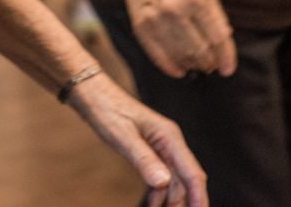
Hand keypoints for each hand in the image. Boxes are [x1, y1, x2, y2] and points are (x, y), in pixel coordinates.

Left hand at [69, 70, 206, 205]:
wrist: (91, 94)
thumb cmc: (106, 108)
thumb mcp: (123, 136)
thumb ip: (144, 159)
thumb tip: (163, 182)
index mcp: (169, 136)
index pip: (192, 172)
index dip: (199, 198)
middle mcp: (169, 142)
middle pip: (184, 181)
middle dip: (183, 203)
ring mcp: (159, 147)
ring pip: (172, 182)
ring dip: (168, 201)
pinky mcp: (149, 151)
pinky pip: (158, 178)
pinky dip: (156, 194)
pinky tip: (149, 205)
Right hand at [122, 0, 236, 79]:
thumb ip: (216, 18)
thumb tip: (223, 51)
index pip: (217, 37)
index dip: (225, 58)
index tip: (227, 69)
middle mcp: (176, 9)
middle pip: (200, 52)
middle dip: (208, 63)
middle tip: (209, 65)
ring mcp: (156, 18)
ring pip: (181, 58)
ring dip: (191, 66)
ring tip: (194, 63)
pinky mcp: (141, 26)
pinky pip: (159, 57)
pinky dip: (171, 67)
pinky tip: (178, 68)